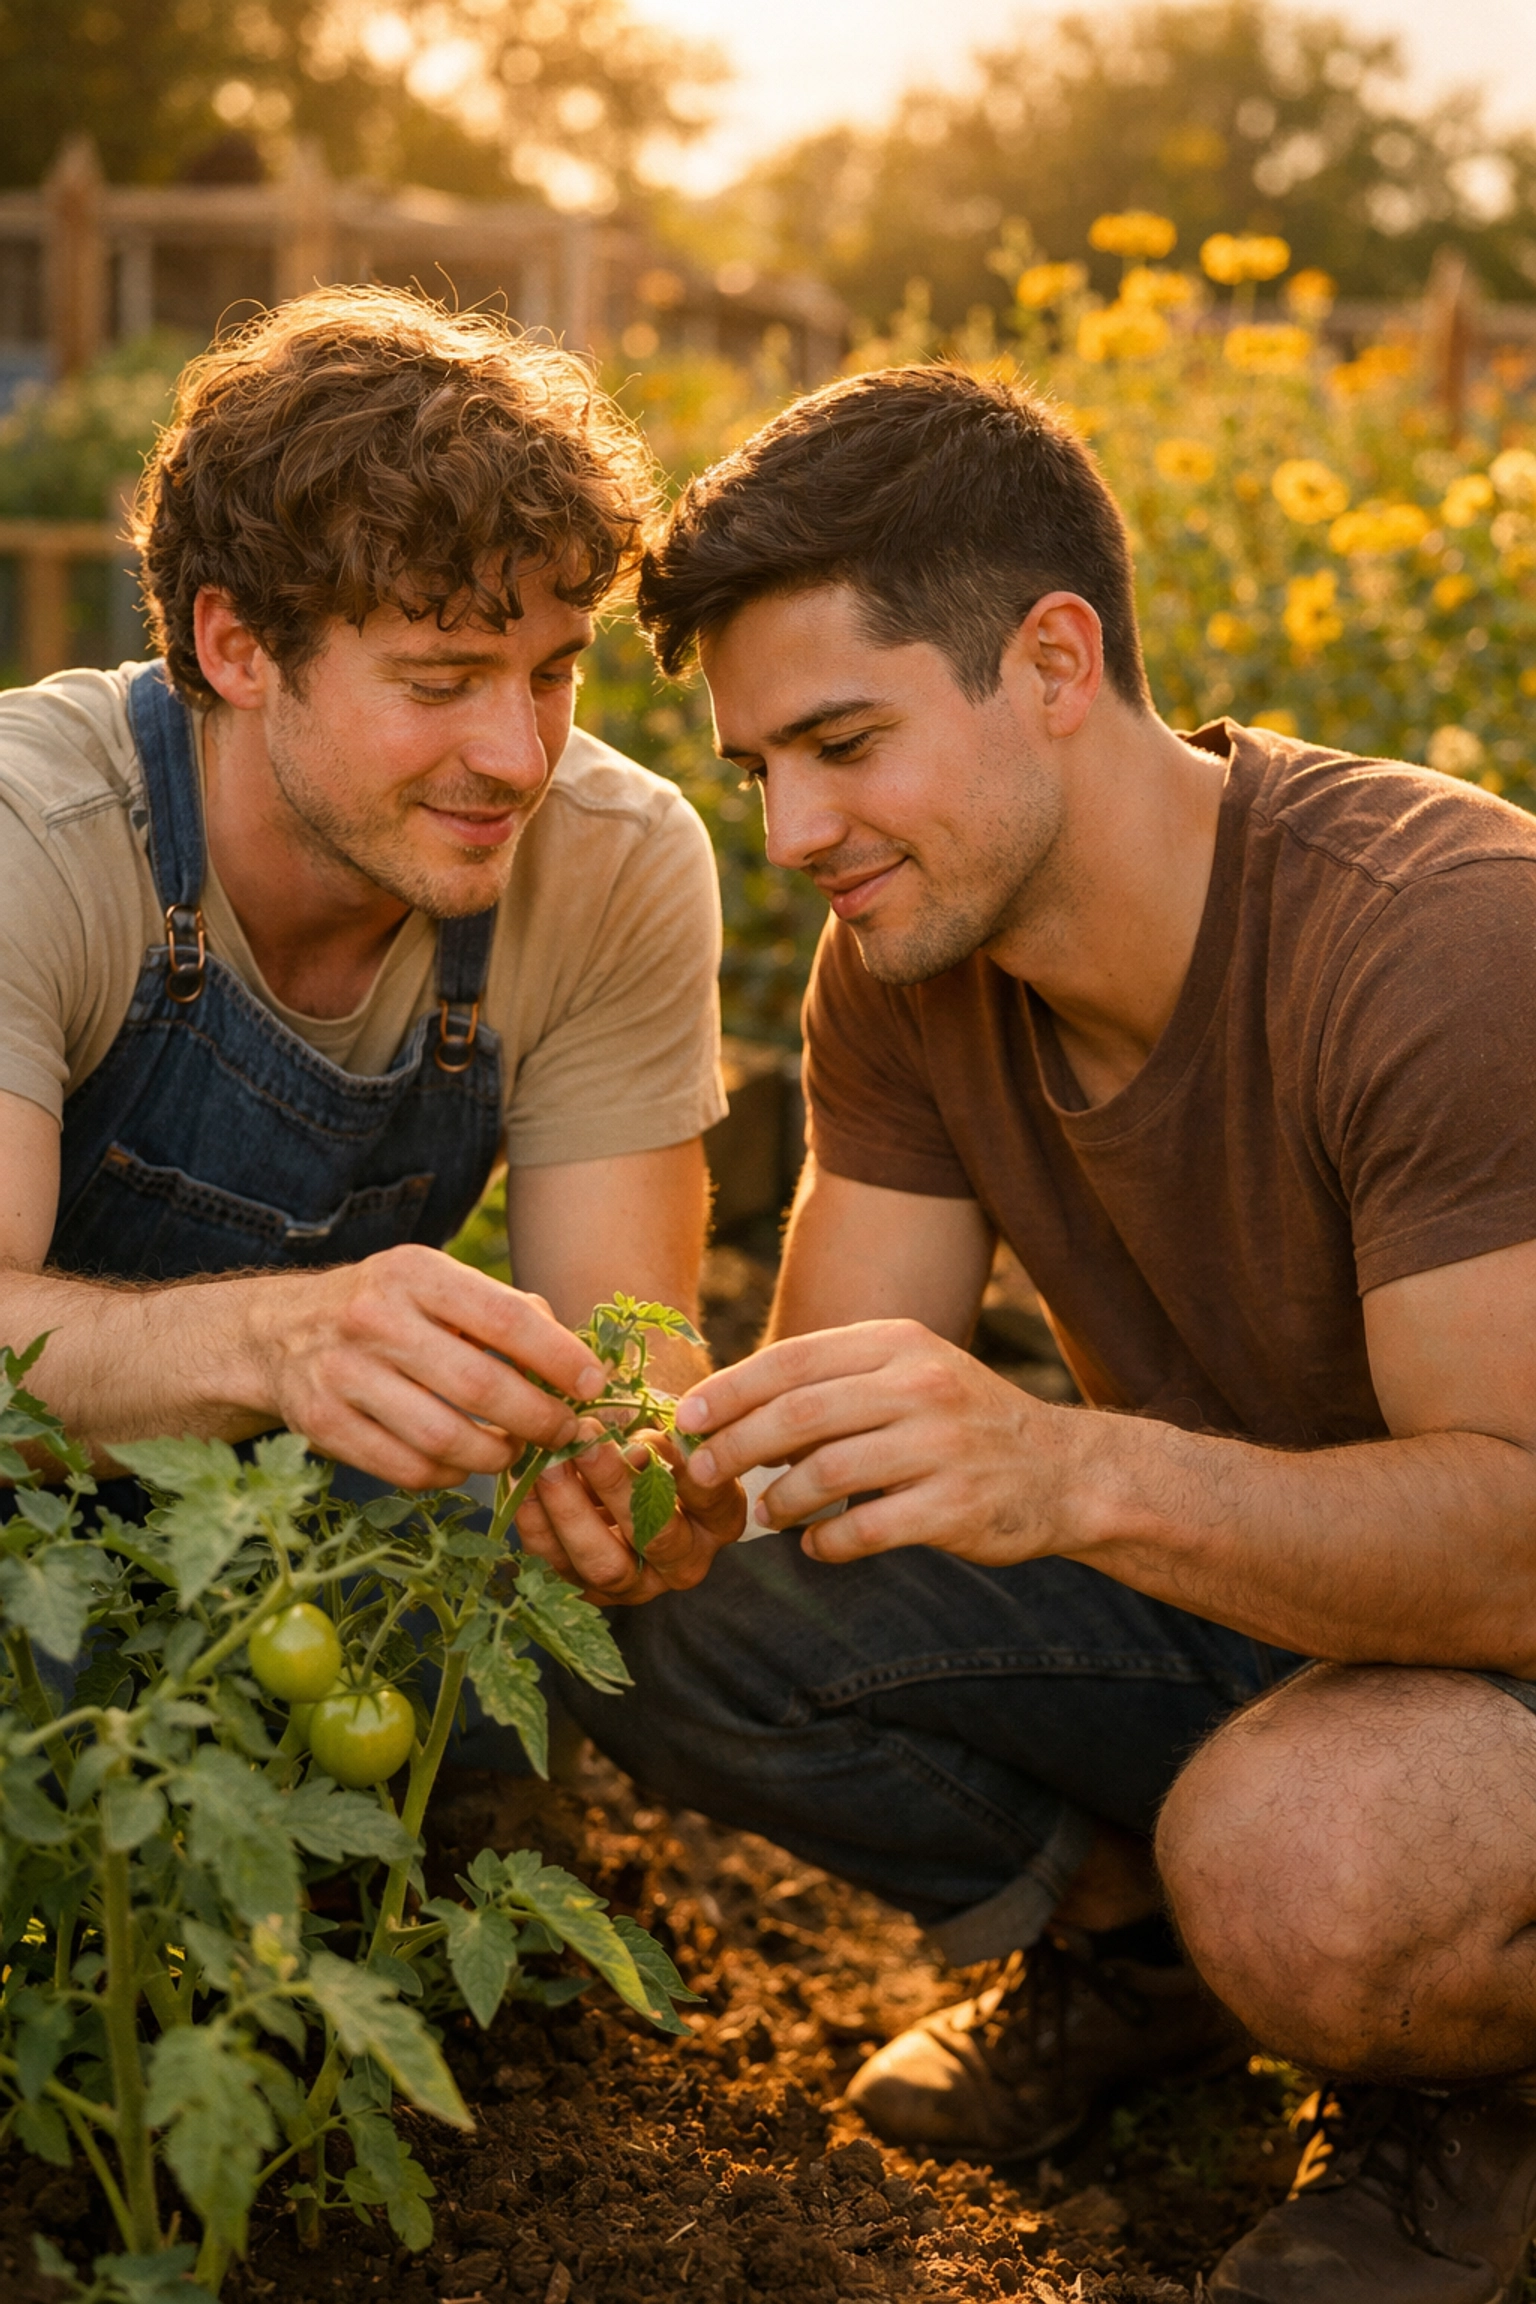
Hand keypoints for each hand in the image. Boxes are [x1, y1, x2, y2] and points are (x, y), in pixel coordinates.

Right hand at [242, 1245, 607, 1488]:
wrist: (279, 1332)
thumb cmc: (388, 1307)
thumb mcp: (436, 1284)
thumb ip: (503, 1312)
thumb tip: (576, 1361)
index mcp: (414, 1272)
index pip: (504, 1319)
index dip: (559, 1357)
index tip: (593, 1384)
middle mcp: (374, 1318)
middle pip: (480, 1387)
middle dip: (538, 1419)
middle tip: (564, 1431)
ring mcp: (342, 1374)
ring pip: (444, 1439)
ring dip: (496, 1455)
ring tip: (515, 1449)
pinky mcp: (321, 1424)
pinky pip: (407, 1469)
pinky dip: (449, 1475)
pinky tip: (463, 1463)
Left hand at [514, 1426, 745, 1602]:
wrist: (622, 1475)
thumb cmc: (652, 1440)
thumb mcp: (665, 1424)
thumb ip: (655, 1430)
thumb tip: (628, 1443)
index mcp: (719, 1518)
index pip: (708, 1496)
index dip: (676, 1467)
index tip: (644, 1436)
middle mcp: (685, 1561)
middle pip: (655, 1536)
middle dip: (615, 1487)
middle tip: (584, 1442)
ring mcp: (637, 1584)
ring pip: (604, 1564)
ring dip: (571, 1512)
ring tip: (547, 1465)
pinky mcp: (589, 1590)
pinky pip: (558, 1565)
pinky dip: (537, 1524)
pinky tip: (524, 1483)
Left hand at [674, 1318, 1084, 1565]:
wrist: (1064, 1472)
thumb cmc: (965, 1421)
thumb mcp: (911, 1372)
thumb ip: (837, 1379)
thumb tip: (736, 1405)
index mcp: (899, 1344)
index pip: (793, 1359)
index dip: (730, 1390)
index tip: (687, 1418)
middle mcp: (919, 1386)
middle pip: (799, 1413)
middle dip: (736, 1446)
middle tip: (704, 1473)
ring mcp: (940, 1445)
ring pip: (826, 1473)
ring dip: (779, 1501)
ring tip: (764, 1516)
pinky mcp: (953, 1507)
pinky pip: (865, 1529)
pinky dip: (827, 1544)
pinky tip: (817, 1548)